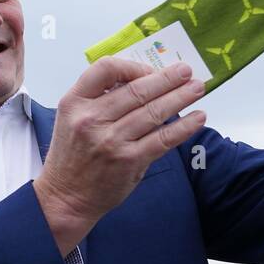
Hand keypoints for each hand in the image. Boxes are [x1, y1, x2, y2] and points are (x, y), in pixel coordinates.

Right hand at [34, 58, 205, 254]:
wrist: (65, 197)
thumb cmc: (72, 156)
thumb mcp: (71, 119)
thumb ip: (99, 99)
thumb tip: (141, 81)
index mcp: (74, 103)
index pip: (105, 69)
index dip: (132, 66)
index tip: (149, 70)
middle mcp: (91, 119)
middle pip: (137, 89)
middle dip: (167, 78)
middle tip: (187, 71)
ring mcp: (111, 141)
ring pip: (153, 112)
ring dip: (180, 97)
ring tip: (197, 89)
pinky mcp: (129, 161)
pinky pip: (162, 139)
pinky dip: (183, 127)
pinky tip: (197, 118)